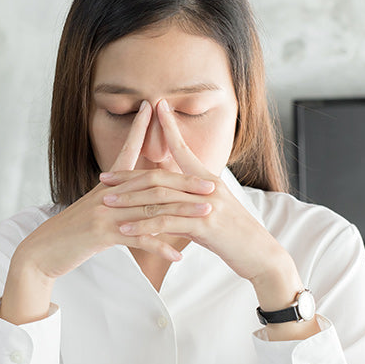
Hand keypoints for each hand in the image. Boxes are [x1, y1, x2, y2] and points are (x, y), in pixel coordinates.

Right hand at [12, 100, 216, 280]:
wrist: (42, 251)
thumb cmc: (71, 232)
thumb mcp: (93, 209)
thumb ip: (114, 198)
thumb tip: (133, 192)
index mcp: (106, 186)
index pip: (126, 151)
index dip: (139, 129)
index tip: (154, 108)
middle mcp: (107, 194)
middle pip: (152, 182)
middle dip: (184, 182)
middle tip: (212, 183)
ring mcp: (105, 212)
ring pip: (151, 209)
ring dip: (182, 213)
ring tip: (205, 215)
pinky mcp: (102, 234)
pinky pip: (137, 238)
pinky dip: (159, 246)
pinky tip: (178, 254)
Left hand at [100, 99, 301, 307]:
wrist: (260, 254)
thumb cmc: (235, 235)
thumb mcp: (213, 212)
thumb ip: (192, 202)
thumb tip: (173, 201)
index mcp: (208, 180)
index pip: (184, 148)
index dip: (169, 127)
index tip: (155, 109)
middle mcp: (206, 187)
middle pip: (160, 175)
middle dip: (129, 176)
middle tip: (104, 178)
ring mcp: (205, 206)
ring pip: (159, 198)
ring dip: (130, 201)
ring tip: (107, 204)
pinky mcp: (204, 226)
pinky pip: (166, 223)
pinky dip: (143, 226)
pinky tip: (125, 230)